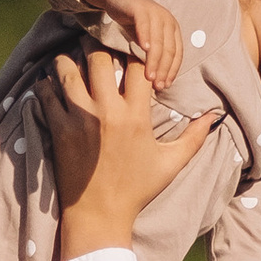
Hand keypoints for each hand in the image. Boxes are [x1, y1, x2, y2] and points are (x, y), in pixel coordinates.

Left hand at [44, 47, 216, 253]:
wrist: (100, 215)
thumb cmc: (137, 190)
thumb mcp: (170, 164)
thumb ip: (193, 138)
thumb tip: (214, 116)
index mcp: (136, 117)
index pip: (138, 66)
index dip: (137, 51)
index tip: (132, 50)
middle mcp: (107, 112)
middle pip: (100, 57)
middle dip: (99, 47)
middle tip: (97, 45)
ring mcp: (79, 119)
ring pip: (68, 69)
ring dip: (69, 60)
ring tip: (73, 58)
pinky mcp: (58, 129)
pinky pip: (47, 94)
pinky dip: (47, 84)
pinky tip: (52, 84)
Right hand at [67, 0, 183, 93]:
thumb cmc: (134, 22)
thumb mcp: (147, 40)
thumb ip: (154, 56)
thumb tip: (158, 81)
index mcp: (173, 30)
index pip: (177, 55)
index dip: (172, 72)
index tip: (165, 86)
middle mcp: (168, 21)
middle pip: (169, 50)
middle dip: (164, 70)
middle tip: (157, 86)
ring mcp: (156, 13)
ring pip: (158, 41)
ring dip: (154, 60)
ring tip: (149, 76)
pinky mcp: (141, 8)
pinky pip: (144, 24)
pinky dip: (145, 36)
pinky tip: (143, 49)